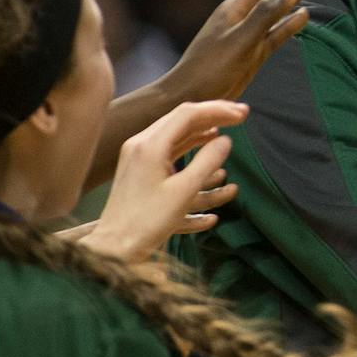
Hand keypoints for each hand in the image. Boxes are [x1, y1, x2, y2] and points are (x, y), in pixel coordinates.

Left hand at [88, 99, 248, 259]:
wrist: (113, 247)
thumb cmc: (148, 222)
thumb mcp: (183, 192)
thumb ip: (207, 162)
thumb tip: (226, 140)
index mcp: (150, 145)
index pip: (189, 114)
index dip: (218, 110)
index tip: (243, 115)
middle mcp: (142, 144)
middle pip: (182, 120)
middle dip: (212, 116)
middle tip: (240, 116)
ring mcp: (138, 157)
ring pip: (176, 136)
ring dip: (202, 133)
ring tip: (225, 133)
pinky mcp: (139, 171)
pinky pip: (169, 153)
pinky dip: (190, 150)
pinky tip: (207, 153)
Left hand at [145, 0, 325, 107]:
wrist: (187, 98)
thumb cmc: (209, 70)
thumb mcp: (239, 41)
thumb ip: (265, 15)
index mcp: (236, 6)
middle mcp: (243, 14)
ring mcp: (248, 33)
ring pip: (278, 6)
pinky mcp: (253, 52)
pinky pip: (276, 32)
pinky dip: (291, 22)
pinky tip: (305, 15)